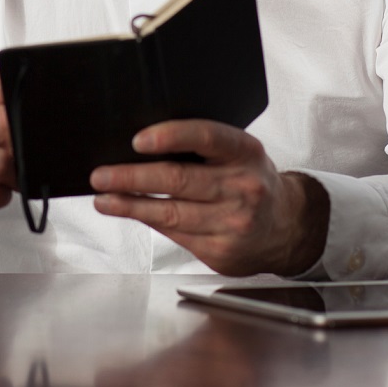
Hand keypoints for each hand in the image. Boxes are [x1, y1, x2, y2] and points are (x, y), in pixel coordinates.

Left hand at [89, 120, 328, 275]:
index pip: (205, 136)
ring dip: (129, 205)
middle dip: (132, 177)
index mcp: (244, 152)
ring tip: (103, 198)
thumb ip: (202, 148)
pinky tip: (128, 212)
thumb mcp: (238, 154)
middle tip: (101, 175)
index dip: (170, 136)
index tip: (138, 140)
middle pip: (178, 180)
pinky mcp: (220, 250)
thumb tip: (141, 147)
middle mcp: (241, 186)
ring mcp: (232, 221)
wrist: (285, 226)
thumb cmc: (250, 181)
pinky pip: (174, 233)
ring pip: (170, 212)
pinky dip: (146, 221)